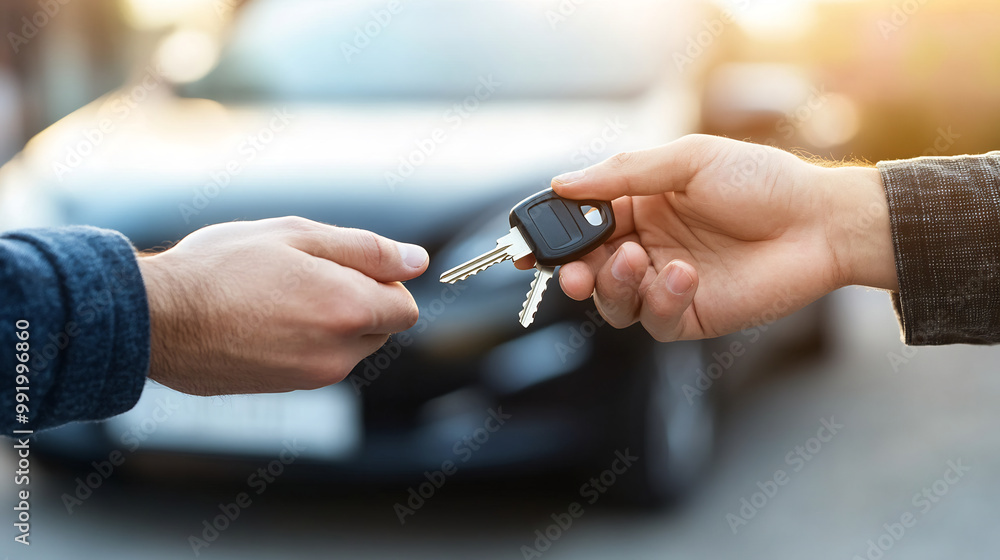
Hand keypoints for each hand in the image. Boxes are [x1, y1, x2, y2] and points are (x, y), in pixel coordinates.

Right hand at [138, 217, 427, 394]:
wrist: (156, 319)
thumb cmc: (222, 267)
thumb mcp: (299, 235)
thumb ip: (368, 249)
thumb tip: (419, 260)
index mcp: (349, 311)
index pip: (406, 307)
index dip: (385, 281)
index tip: (345, 265)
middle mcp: (338, 354)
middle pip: (380, 328)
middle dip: (360, 300)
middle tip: (305, 273)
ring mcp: (312, 378)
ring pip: (348, 346)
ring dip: (331, 321)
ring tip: (278, 294)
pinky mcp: (286, 390)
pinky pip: (317, 362)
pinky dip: (305, 340)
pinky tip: (263, 318)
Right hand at [529, 135, 895, 341]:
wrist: (818, 222)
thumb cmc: (760, 181)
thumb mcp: (688, 160)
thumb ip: (623, 174)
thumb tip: (563, 183)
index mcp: (638, 206)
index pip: (581, 224)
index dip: (551, 236)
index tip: (527, 246)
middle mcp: (646, 246)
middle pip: (587, 268)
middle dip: (574, 271)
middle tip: (575, 270)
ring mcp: (665, 283)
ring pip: (612, 301)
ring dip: (613, 285)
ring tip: (638, 260)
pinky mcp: (689, 314)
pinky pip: (652, 319)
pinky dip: (659, 299)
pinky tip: (686, 274)